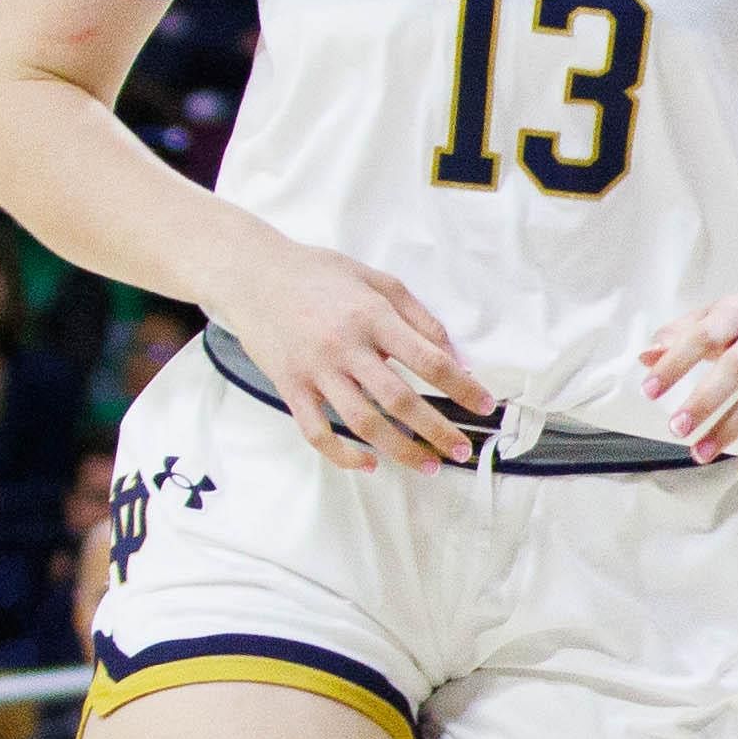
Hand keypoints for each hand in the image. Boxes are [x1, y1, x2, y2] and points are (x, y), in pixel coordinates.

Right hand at [204, 232, 490, 470]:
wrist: (252, 273)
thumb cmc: (319, 274)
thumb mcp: (377, 280)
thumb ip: (419, 316)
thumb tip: (456, 355)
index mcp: (372, 317)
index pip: (429, 360)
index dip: (462, 386)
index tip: (485, 404)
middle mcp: (345, 346)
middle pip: (400, 399)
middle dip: (438, 430)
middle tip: (463, 450)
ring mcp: (315, 370)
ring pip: (363, 422)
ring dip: (401, 449)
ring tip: (428, 465)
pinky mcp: (289, 387)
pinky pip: (317, 432)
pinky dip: (344, 455)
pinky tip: (370, 464)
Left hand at [636, 283, 737, 468]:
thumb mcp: (720, 313)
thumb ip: (682, 333)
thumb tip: (645, 357)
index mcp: (737, 314)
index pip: (703, 336)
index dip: (675, 363)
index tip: (649, 391)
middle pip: (736, 368)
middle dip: (705, 401)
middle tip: (676, 429)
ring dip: (732, 429)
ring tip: (700, 454)